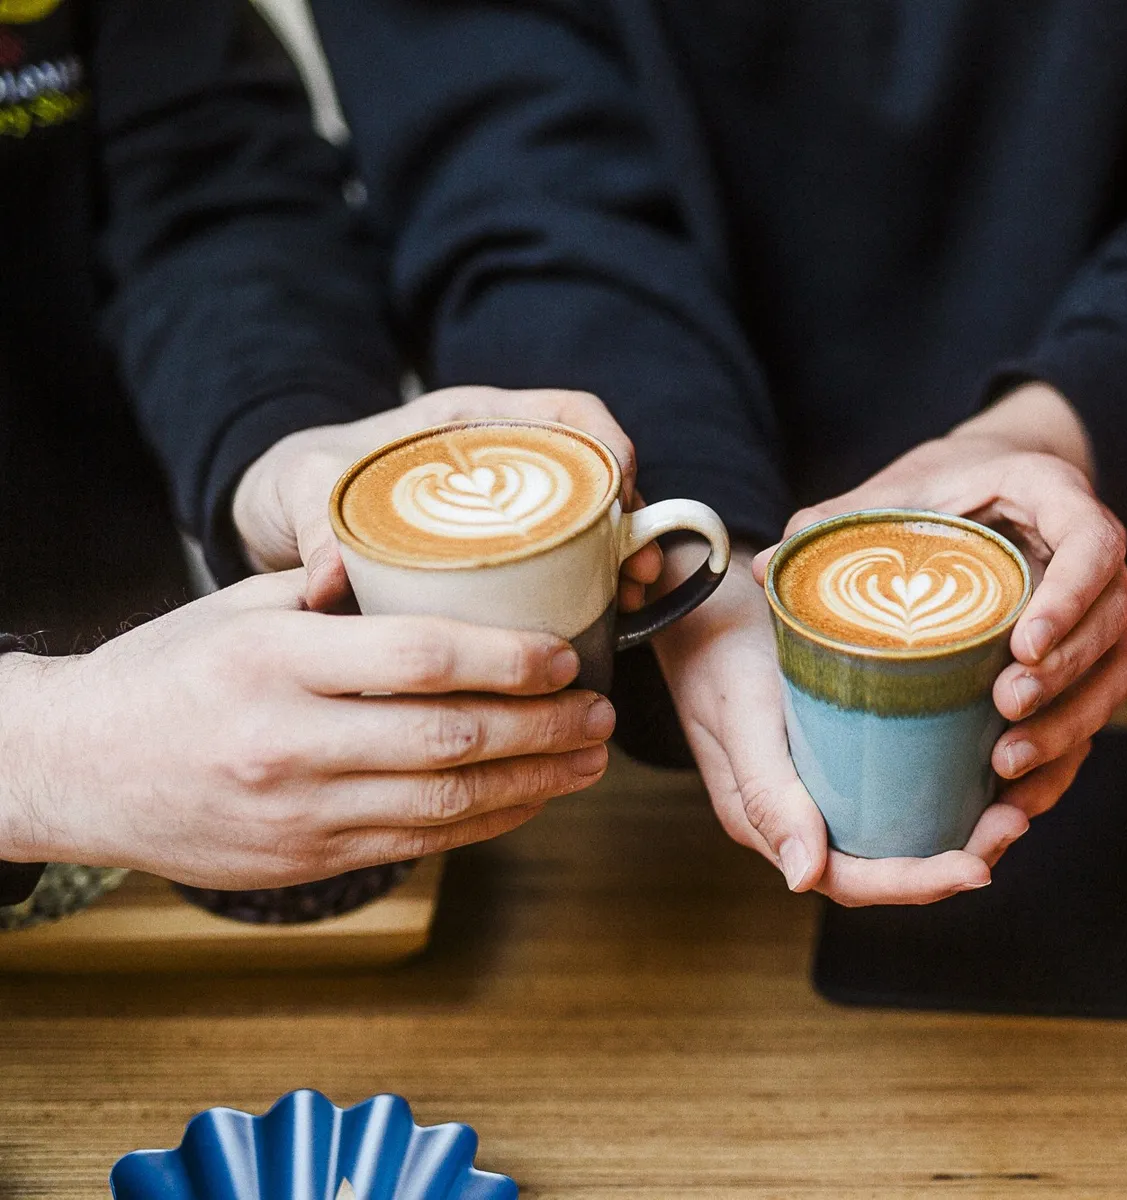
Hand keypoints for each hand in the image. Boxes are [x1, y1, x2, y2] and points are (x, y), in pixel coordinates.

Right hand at [0, 571, 612, 887]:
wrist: (73, 769)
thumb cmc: (168, 671)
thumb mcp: (236, 606)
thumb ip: (333, 589)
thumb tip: (430, 565)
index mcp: (274, 660)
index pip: (420, 658)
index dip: (509, 658)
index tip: (565, 654)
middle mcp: (288, 741)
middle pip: (451, 737)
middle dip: (544, 726)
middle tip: (602, 711)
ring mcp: (298, 812)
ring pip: (447, 804)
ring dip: (534, 781)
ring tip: (589, 758)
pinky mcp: (305, 861)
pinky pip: (419, 843)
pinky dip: (486, 821)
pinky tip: (530, 797)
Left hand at [232, 385, 660, 610]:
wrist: (284, 513)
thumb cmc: (306, 481)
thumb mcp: (305, 492)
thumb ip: (314, 530)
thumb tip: (328, 587)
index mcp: (470, 421)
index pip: (566, 412)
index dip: (607, 441)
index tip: (623, 487)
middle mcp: (503, 459)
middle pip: (594, 473)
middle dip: (632, 518)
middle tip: (640, 568)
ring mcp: (508, 507)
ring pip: (590, 520)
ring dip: (623, 555)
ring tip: (634, 598)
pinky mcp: (504, 553)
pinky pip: (565, 559)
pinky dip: (593, 585)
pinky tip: (604, 621)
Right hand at [655, 552, 1031, 905]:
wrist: (702, 600)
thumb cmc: (719, 654)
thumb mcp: (743, 717)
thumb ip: (767, 795)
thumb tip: (806, 879)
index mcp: (774, 825)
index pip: (857, 880)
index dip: (922, 883)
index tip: (981, 867)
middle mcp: (805, 816)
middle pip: (890, 863)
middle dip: (959, 857)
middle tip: (1017, 818)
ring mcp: (826, 785)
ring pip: (902, 829)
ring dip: (961, 828)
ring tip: (1016, 801)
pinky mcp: (844, 750)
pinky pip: (900, 788)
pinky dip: (948, 788)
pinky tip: (990, 766)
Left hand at [757, 384, 1126, 839]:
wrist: (985, 490)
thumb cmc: (939, 489)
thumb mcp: (894, 491)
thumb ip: (839, 521)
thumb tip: (763, 566)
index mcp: (1055, 497)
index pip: (1094, 544)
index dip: (1071, 596)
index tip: (1025, 644)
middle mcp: (1095, 559)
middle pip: (1109, 623)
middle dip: (1064, 675)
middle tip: (1005, 707)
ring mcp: (1098, 614)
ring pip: (1111, 677)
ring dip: (1068, 725)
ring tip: (1006, 762)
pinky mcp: (1089, 663)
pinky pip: (1095, 715)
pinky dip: (1062, 759)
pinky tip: (1016, 797)